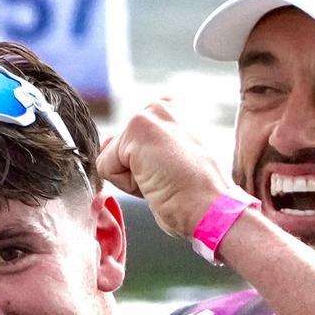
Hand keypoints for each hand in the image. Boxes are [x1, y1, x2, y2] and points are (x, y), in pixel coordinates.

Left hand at [98, 100, 240, 239]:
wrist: (210, 208)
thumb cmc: (195, 195)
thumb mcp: (167, 165)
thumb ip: (140, 150)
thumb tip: (105, 146)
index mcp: (169, 113)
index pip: (128, 142)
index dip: (141, 167)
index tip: (171, 174)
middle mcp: (159, 107)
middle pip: (116, 148)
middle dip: (133, 170)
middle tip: (166, 177)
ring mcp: (148, 115)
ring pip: (110, 158)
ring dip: (130, 179)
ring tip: (162, 179)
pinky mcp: (136, 130)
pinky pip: (106, 167)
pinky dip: (126, 184)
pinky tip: (155, 181)